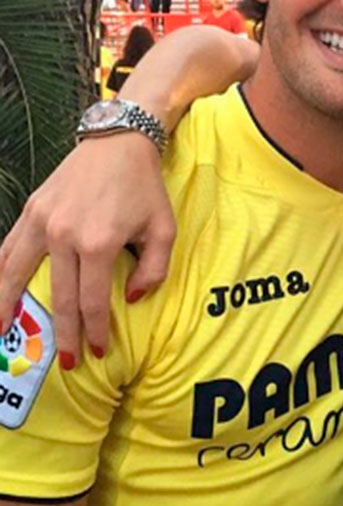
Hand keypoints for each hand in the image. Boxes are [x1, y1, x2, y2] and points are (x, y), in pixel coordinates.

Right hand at [0, 134, 175, 366]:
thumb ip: (153, 270)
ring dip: (8, 310)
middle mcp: (65, 235)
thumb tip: (130, 300)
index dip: (94, 330)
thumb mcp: (164, 230)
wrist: (120, 144)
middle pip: (60, 297)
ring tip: (1, 336)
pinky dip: (0, 275)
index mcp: (100, 242)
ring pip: (17, 276)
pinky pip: (9, 249)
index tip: (98, 351)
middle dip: (63, 334)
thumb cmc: (145, 189)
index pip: (92, 300)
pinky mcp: (32, 210)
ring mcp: (43, 221)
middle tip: (67, 362)